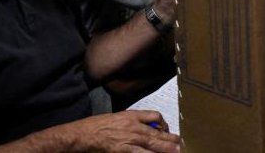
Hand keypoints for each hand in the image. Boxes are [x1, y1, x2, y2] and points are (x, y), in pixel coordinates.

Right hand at [53, 110, 180, 151]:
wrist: (83, 134)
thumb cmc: (96, 126)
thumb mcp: (116, 118)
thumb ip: (130, 122)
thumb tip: (142, 128)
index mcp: (131, 115)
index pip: (154, 115)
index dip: (163, 122)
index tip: (166, 129)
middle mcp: (134, 126)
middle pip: (157, 132)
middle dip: (170, 139)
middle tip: (180, 143)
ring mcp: (130, 139)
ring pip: (153, 144)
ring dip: (166, 148)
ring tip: (177, 151)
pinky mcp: (124, 150)